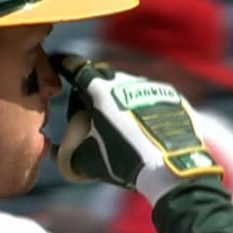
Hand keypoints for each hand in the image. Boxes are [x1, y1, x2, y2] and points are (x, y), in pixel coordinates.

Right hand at [52, 56, 221, 202]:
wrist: (170, 169)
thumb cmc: (123, 161)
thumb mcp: (85, 160)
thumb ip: (66, 152)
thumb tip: (58, 150)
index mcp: (100, 90)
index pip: (75, 67)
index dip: (64, 64)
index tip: (60, 63)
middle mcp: (126, 80)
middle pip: (103, 78)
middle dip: (93, 92)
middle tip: (90, 115)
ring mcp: (153, 87)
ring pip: (129, 88)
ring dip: (121, 101)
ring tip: (122, 127)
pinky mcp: (174, 97)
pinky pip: (152, 98)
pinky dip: (144, 109)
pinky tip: (145, 129)